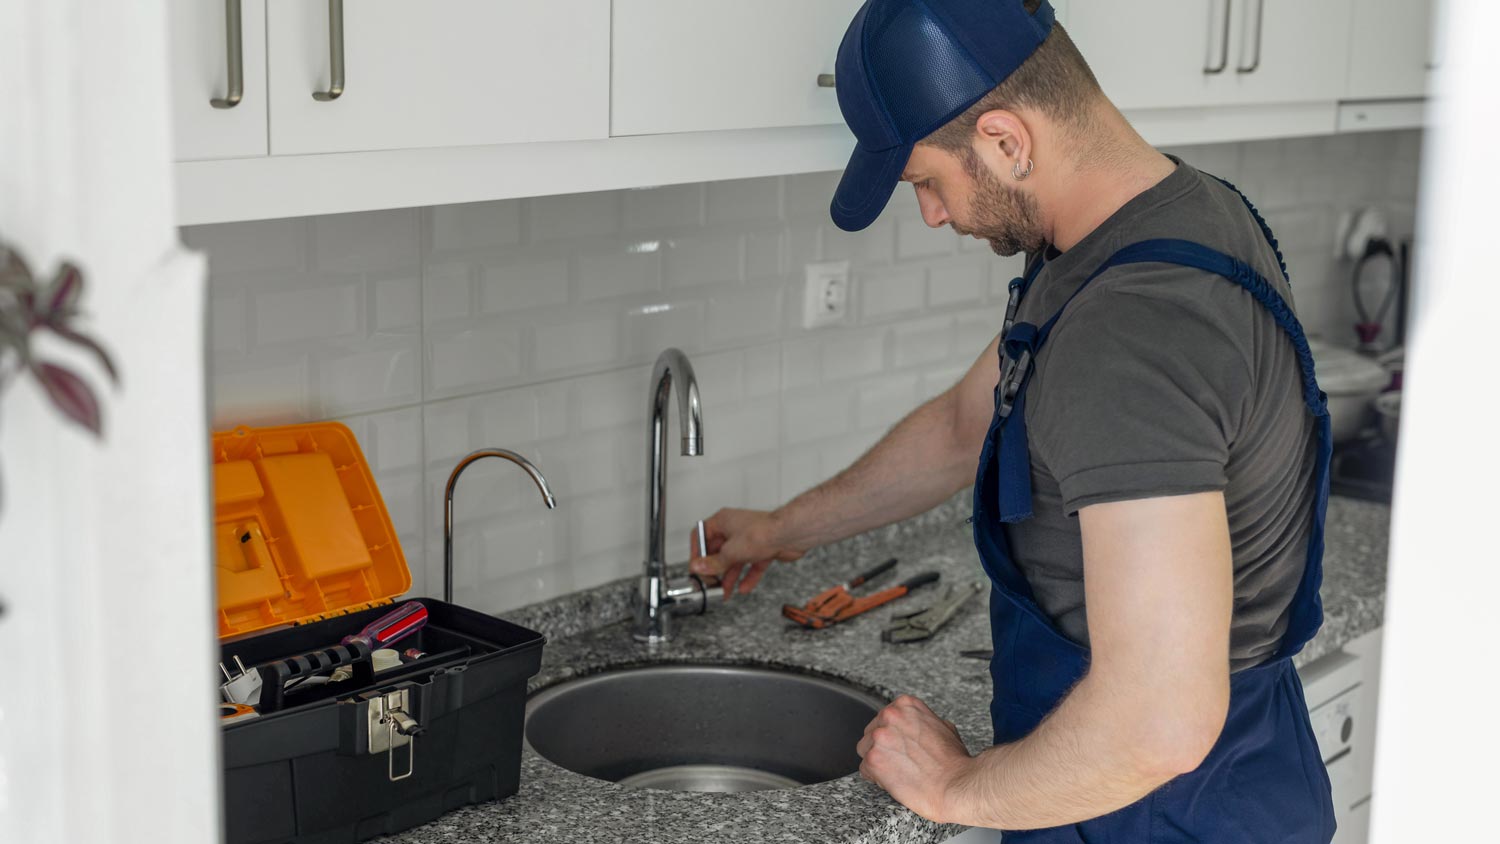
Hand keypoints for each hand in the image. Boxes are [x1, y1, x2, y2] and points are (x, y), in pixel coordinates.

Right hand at [688, 508, 806, 598]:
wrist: (790, 535)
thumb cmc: (763, 532)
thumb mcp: (731, 552)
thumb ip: (714, 563)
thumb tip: (699, 567)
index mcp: (723, 521)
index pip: (701, 536)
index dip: (697, 553)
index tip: (696, 568)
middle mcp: (735, 528)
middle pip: (718, 550)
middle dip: (715, 569)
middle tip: (710, 583)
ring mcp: (749, 538)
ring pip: (734, 560)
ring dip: (729, 577)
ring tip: (724, 592)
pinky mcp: (762, 548)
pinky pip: (751, 565)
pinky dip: (747, 576)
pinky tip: (744, 588)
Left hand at [856, 695, 974, 823]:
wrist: (956, 785)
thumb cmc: (954, 761)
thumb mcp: (943, 727)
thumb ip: (922, 722)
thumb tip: (916, 726)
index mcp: (905, 704)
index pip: (884, 718)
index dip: (893, 736)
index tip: (901, 746)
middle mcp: (890, 715)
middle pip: (871, 732)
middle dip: (883, 748)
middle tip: (901, 762)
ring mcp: (879, 737)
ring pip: (865, 750)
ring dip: (878, 761)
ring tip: (899, 772)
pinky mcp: (873, 760)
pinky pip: (865, 770)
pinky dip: (877, 778)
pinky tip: (895, 781)